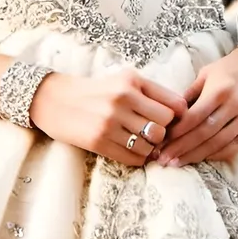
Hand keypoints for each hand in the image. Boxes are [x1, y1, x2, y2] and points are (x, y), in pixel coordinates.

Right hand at [28, 68, 185, 166]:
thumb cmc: (97, 90)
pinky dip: (138, 157)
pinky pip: (134, 158)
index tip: (173, 120)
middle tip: (155, 133)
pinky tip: (130, 148)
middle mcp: (122, 99)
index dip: (179, 116)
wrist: (56, 100)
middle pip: (164, 127)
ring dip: (150, 147)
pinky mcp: (99, 141)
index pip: (174, 105)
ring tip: (141, 141)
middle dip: (164, 133)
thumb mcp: (123, 80)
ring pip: (150, 145)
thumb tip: (181, 115)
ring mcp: (110, 122)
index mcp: (131, 81)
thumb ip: (151, 92)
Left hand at [155, 47, 237, 167]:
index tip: (162, 142)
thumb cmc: (229, 68)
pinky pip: (236, 146)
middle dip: (183, 148)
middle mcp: (236, 104)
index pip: (195, 117)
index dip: (178, 132)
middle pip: (205, 133)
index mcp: (220, 89)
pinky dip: (218, 154)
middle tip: (164, 159)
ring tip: (178, 162)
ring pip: (219, 143)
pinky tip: (203, 158)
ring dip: (197, 155)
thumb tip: (171, 116)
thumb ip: (190, 94)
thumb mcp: (206, 73)